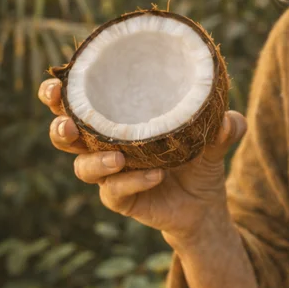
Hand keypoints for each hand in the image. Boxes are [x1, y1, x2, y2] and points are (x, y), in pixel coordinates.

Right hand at [38, 77, 246, 239]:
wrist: (205, 205)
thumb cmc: (199, 158)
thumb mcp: (215, 139)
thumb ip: (225, 127)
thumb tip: (229, 119)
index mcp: (116, 119)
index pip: (79, 101)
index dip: (61, 92)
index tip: (59, 81)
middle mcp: (103, 146)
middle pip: (64, 134)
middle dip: (59, 125)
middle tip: (67, 122)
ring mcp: (109, 175)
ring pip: (82, 167)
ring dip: (95, 160)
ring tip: (117, 157)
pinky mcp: (120, 199)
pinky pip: (115, 191)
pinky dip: (133, 181)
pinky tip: (155, 175)